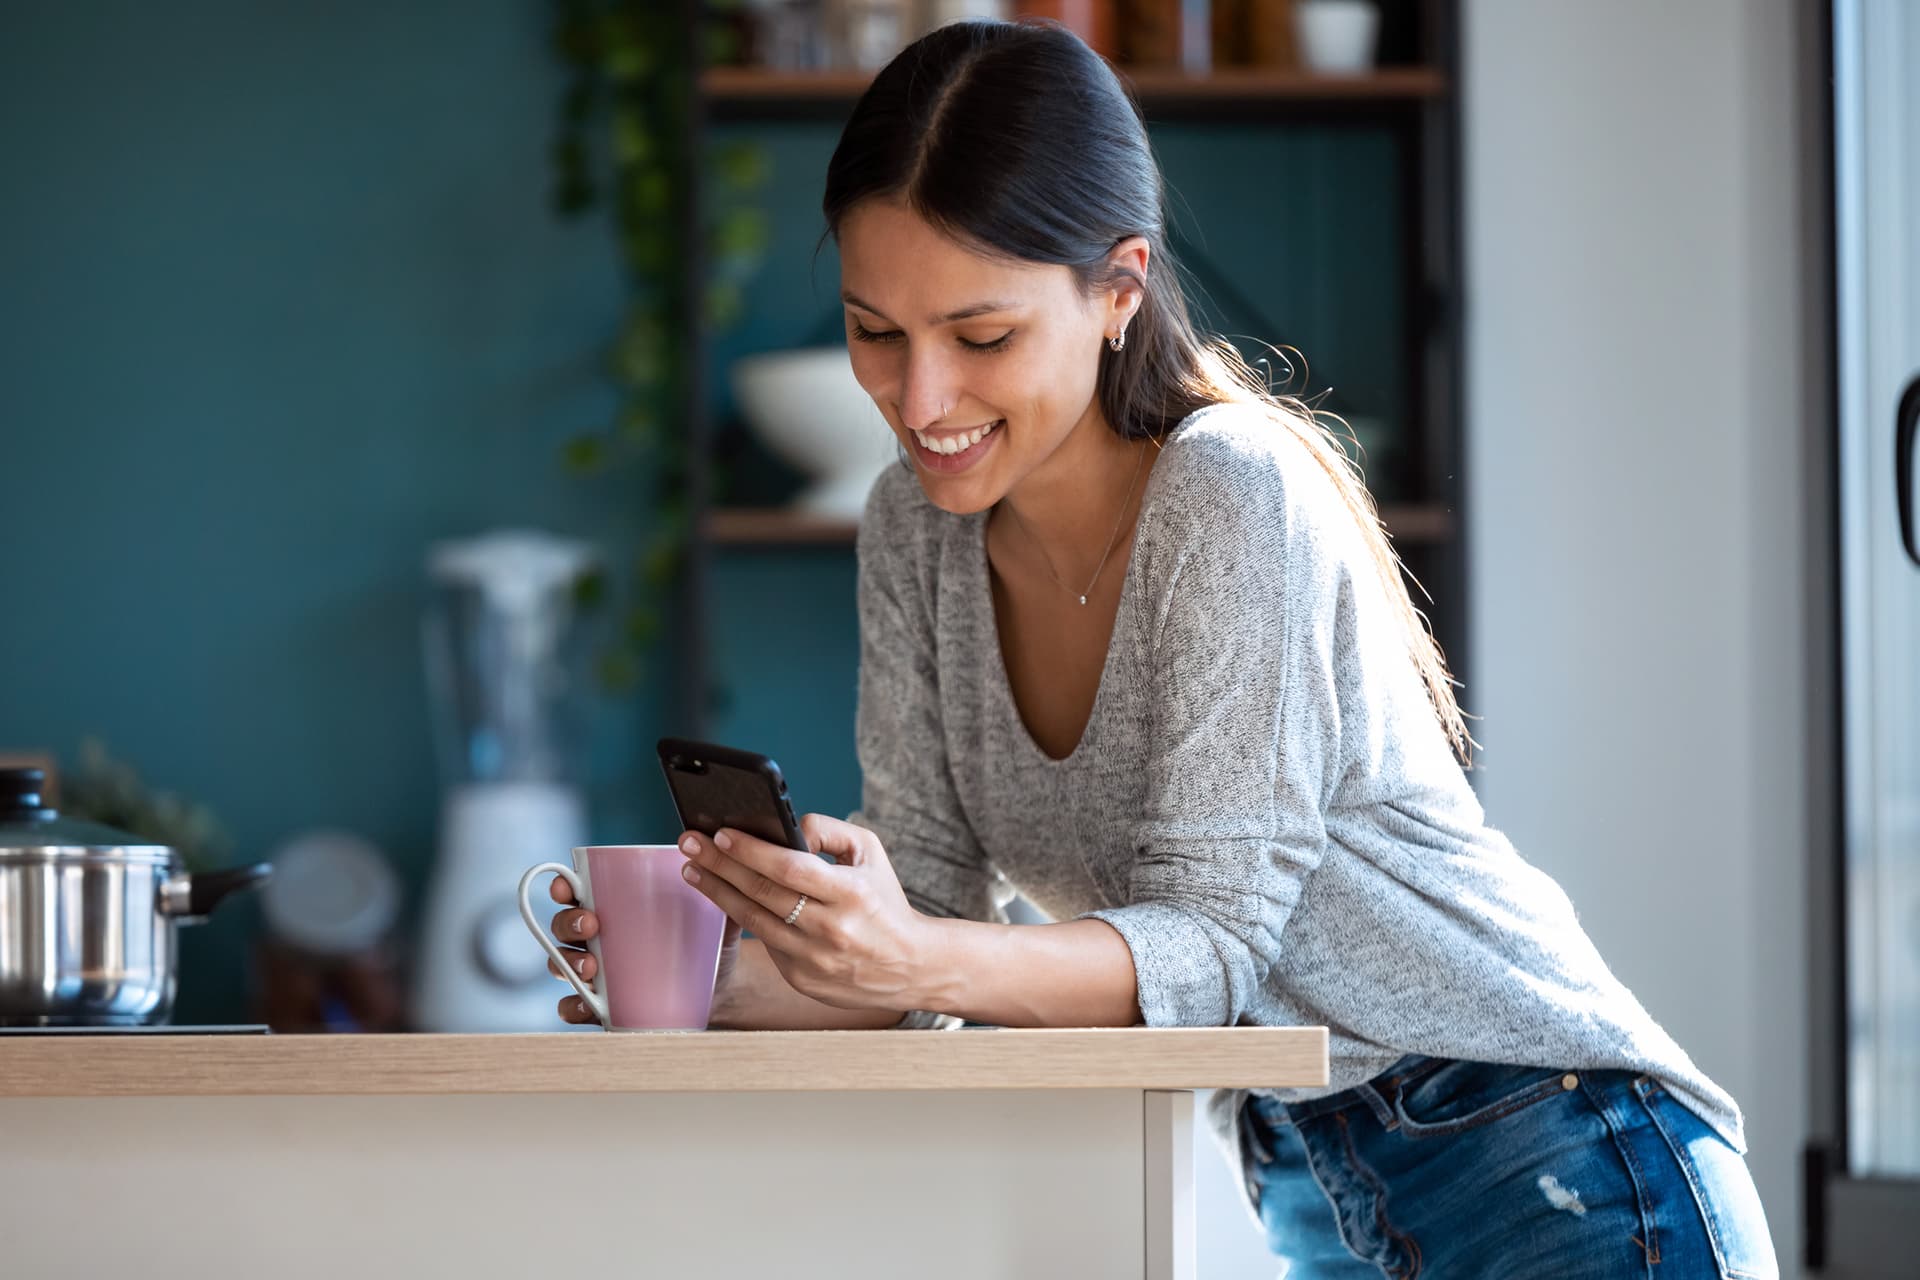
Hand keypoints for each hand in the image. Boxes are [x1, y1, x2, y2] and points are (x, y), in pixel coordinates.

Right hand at [547, 876, 743, 1023]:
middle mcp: (598, 939)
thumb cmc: (708, 940)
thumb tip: (712, 865)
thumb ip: (716, 888)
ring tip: (591, 967)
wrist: (721, 988)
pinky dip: (573, 1007)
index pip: (578, 892)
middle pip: (563, 927)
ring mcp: (597, 973)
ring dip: (567, 964)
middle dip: (568, 923)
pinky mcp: (604, 1007)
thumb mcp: (714, 912)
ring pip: (562, 965)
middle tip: (591, 925)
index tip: (567, 886)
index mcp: (615, 908)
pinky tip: (586, 1005)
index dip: (563, 886)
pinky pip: (575, 1008)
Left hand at [676, 815, 934, 1011]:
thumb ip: (830, 830)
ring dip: (717, 891)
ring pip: (753, 920)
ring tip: (693, 869)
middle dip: (719, 864)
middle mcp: (831, 930)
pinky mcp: (802, 980)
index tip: (720, 833)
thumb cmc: (885, 902)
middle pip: (761, 893)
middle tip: (690, 843)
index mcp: (851, 894)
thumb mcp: (870, 853)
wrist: (911, 965)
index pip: (789, 868)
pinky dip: (742, 918)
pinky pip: (765, 942)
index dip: (750, 850)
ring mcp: (813, 959)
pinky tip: (725, 897)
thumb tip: (787, 828)